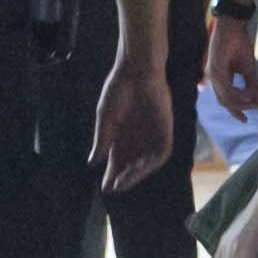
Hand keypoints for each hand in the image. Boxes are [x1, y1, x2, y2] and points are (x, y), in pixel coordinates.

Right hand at [94, 57, 173, 191]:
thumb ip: (102, 140)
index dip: (112, 174)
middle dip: (124, 177)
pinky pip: (161, 152)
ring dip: (137, 173)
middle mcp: (137, 138)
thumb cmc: (118, 89)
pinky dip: (152, 163)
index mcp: (121, 135)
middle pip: (131, 164)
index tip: (105, 187)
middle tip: (115, 187)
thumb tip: (92, 163)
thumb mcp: (105, 117)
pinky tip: (141, 170)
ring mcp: (152, 134)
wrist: (137, 70)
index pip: (117, 160)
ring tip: (125, 181)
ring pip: (146, 162)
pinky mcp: (165, 129)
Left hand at [203, 10, 257, 115]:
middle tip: (255, 108)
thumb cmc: (240, 45)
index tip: (245, 120)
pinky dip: (239, 93)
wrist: (234, 27)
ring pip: (226, 98)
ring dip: (242, 101)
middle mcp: (214, 78)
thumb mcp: (248, 68)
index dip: (235, 111)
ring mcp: (213, 74)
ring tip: (255, 99)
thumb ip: (251, 83)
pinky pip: (227, 88)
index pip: (225, 100)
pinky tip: (250, 92)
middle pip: (224, 102)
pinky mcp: (215, 69)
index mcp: (221, 79)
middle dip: (240, 108)